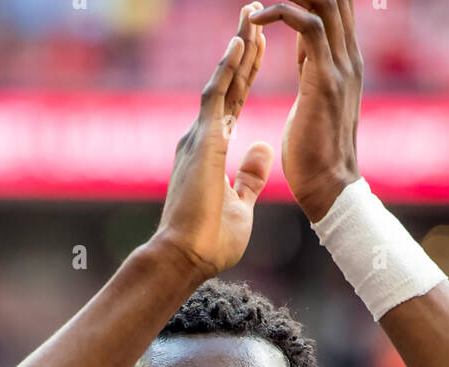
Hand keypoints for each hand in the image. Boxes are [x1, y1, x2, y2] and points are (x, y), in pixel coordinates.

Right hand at [155, 4, 272, 278]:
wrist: (185, 259)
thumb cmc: (208, 243)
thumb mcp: (240, 205)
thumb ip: (250, 177)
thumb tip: (263, 150)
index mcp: (212, 150)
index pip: (233, 101)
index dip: (246, 72)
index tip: (260, 45)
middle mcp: (202, 137)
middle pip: (228, 83)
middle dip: (244, 49)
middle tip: (256, 14)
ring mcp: (199, 137)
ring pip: (222, 82)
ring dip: (238, 48)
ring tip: (251, 16)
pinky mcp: (201, 142)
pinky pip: (216, 96)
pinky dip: (229, 68)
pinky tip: (241, 42)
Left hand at [252, 0, 361, 221]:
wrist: (329, 188)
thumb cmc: (316, 153)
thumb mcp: (316, 95)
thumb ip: (313, 65)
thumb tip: (302, 45)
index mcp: (347, 60)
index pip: (337, 6)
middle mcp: (350, 57)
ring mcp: (341, 67)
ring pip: (324, 2)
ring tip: (258, 1)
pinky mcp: (326, 80)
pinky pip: (308, 27)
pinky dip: (281, 14)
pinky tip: (256, 20)